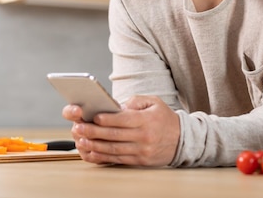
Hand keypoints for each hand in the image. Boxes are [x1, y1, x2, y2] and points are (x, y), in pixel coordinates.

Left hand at [62, 95, 179, 165]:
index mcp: (147, 120)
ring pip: (114, 149)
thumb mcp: (154, 102)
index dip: (108, 119)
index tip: (94, 117)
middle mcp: (144, 137)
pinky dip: (103, 157)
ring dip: (95, 146)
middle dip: (94, 132)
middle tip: (79, 128)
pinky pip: (118, 159)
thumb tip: (117, 106)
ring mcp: (142, 151)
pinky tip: (92, 153)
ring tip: (81, 141)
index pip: (124, 120)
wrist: (183, 140)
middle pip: (115, 135)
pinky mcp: (140, 161)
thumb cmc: (164, 118)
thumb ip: (135, 101)